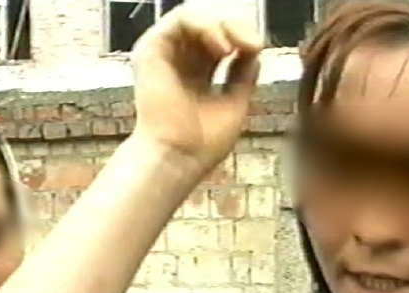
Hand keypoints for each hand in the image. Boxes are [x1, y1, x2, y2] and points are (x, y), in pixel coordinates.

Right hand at [131, 2, 262, 179]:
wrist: (179, 158)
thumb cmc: (202, 144)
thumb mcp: (235, 104)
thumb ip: (244, 76)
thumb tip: (254, 50)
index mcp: (197, 75)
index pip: (222, 42)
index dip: (242, 39)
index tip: (258, 48)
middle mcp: (178, 62)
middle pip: (210, 27)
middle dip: (236, 28)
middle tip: (254, 44)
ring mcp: (164, 55)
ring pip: (196, 19)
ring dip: (222, 25)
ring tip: (236, 46)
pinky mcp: (150, 50)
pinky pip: (180, 20)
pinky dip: (205, 25)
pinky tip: (222, 47)